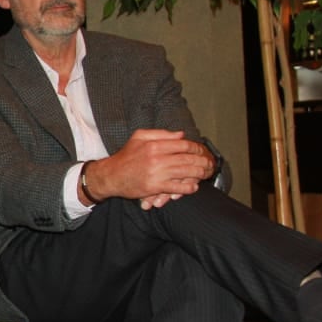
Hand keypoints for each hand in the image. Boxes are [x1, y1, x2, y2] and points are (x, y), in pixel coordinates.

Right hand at [87, 129, 213, 202]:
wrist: (111, 175)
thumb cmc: (125, 156)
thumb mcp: (139, 137)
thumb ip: (160, 133)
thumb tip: (181, 135)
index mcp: (154, 144)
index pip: (183, 144)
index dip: (197, 148)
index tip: (202, 151)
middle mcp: (157, 158)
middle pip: (188, 158)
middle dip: (203, 162)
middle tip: (210, 164)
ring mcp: (157, 173)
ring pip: (186, 172)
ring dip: (199, 174)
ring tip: (205, 174)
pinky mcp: (155, 187)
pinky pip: (178, 187)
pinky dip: (188, 188)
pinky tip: (193, 187)